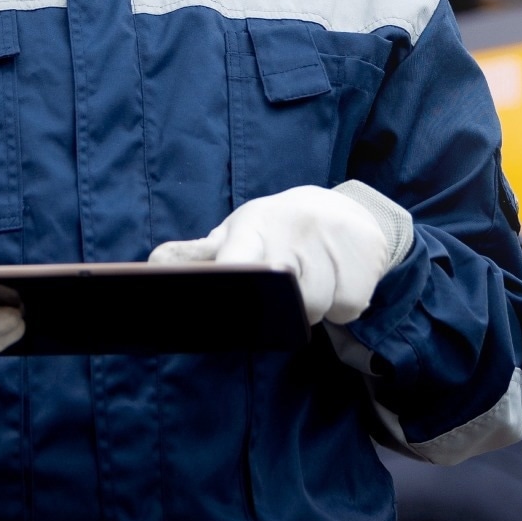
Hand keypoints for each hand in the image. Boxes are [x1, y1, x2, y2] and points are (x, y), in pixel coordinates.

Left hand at [149, 186, 392, 324]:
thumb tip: (155, 263)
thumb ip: (199, 254)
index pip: (239, 259)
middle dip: (282, 306)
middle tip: (280, 293)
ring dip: (313, 307)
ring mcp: (333, 247)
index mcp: (255, 227)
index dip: (233, 280)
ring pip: (319, 307)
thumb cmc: (278, 229)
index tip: (229, 297)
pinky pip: (349, 308)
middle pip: (286, 298)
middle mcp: (296, 232)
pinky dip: (342, 305)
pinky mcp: (367, 263)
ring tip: (309, 282)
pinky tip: (337, 280)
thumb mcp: (238, 232)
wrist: (348, 212)